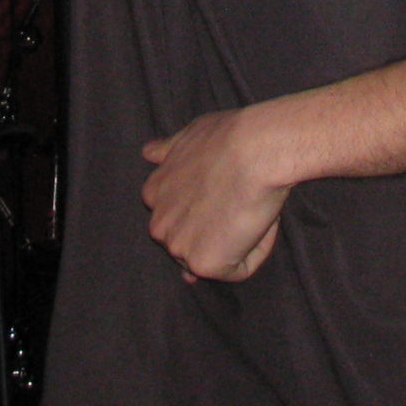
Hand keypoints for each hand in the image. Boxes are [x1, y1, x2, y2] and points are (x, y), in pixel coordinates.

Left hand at [141, 107, 290, 282]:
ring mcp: (177, 246)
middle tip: (241, 200)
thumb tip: (147, 153)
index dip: (211, 209)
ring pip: (217, 258)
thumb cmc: (230, 136)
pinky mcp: (202, 264)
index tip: (229, 190)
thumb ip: (168, 151)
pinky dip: (256, 251)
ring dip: (239, 240)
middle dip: (220, 230)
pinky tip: (258, 221)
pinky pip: (238, 270)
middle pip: (194, 242)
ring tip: (250, 207)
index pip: (180, 218)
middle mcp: (158, 224)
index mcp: (153, 194)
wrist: (254, 149)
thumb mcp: (190, 136)